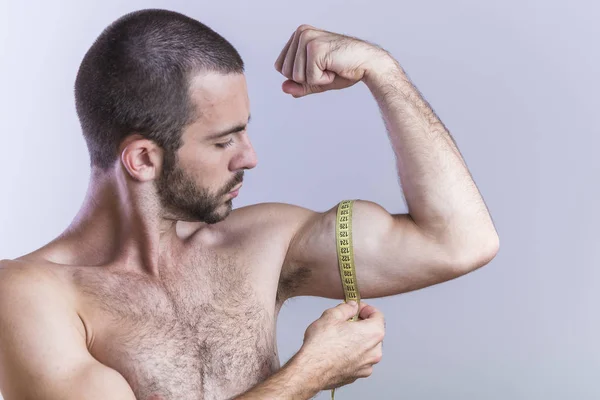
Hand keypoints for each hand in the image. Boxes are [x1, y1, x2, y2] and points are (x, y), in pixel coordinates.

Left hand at [274, 25, 393, 97]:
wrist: (368, 64)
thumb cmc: (345, 69)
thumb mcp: (316, 80)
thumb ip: (299, 85)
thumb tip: (283, 88)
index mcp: (299, 35)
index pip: (281, 66)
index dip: (300, 76)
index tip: (319, 67)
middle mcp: (301, 33)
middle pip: (286, 72)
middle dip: (307, 78)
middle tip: (327, 68)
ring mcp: (307, 39)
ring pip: (296, 76)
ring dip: (316, 79)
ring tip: (331, 67)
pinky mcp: (315, 49)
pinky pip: (309, 78)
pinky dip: (323, 80)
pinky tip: (335, 68)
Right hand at [298, 301, 384, 389]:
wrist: (310, 370)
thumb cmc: (321, 345)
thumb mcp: (332, 315)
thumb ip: (347, 308)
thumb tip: (352, 306)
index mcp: (373, 333)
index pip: (377, 315)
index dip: (365, 308)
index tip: (355, 308)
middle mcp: (375, 351)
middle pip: (373, 332)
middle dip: (360, 325)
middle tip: (344, 322)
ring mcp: (367, 366)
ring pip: (366, 348)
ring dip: (356, 340)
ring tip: (338, 337)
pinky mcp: (357, 375)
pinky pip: (358, 360)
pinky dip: (351, 354)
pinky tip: (336, 351)